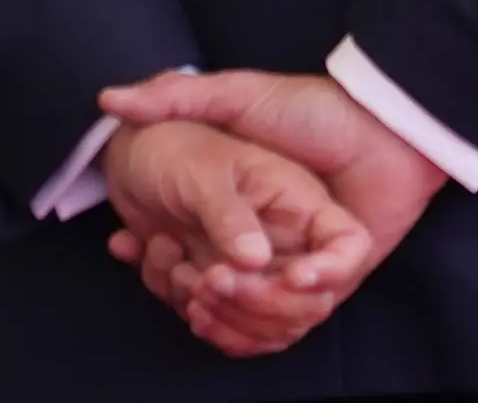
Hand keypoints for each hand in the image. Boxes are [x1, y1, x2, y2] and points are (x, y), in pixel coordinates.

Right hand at [98, 70, 447, 320]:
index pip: (188, 247)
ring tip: (206, 285)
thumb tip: (108, 100)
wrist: (390, 125)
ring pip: (252, 306)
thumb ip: (177, 96)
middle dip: (188, 286)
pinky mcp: (337, 278)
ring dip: (229, 306)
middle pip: (214, 283)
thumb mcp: (239, 95)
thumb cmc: (314, 108)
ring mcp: (300, 258)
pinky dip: (279, 311)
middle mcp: (268, 236)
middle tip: (175, 275)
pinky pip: (302, 315)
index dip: (158, 254)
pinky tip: (260, 285)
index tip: (132, 245)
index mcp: (243, 204)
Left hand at [98, 114, 372, 357]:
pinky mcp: (219, 289)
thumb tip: (256, 262)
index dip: (331, 271)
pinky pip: (220, 326)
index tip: (289, 279)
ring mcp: (253, 272)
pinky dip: (186, 312)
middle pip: (307, 303)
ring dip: (217, 314)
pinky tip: (156, 270)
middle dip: (257, 304)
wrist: (131, 159)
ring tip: (173, 265)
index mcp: (299, 203)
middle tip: (208, 279)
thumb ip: (231, 215)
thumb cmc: (176, 149)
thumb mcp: (204, 171)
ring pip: (263, 327)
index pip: (347, 245)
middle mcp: (285, 243)